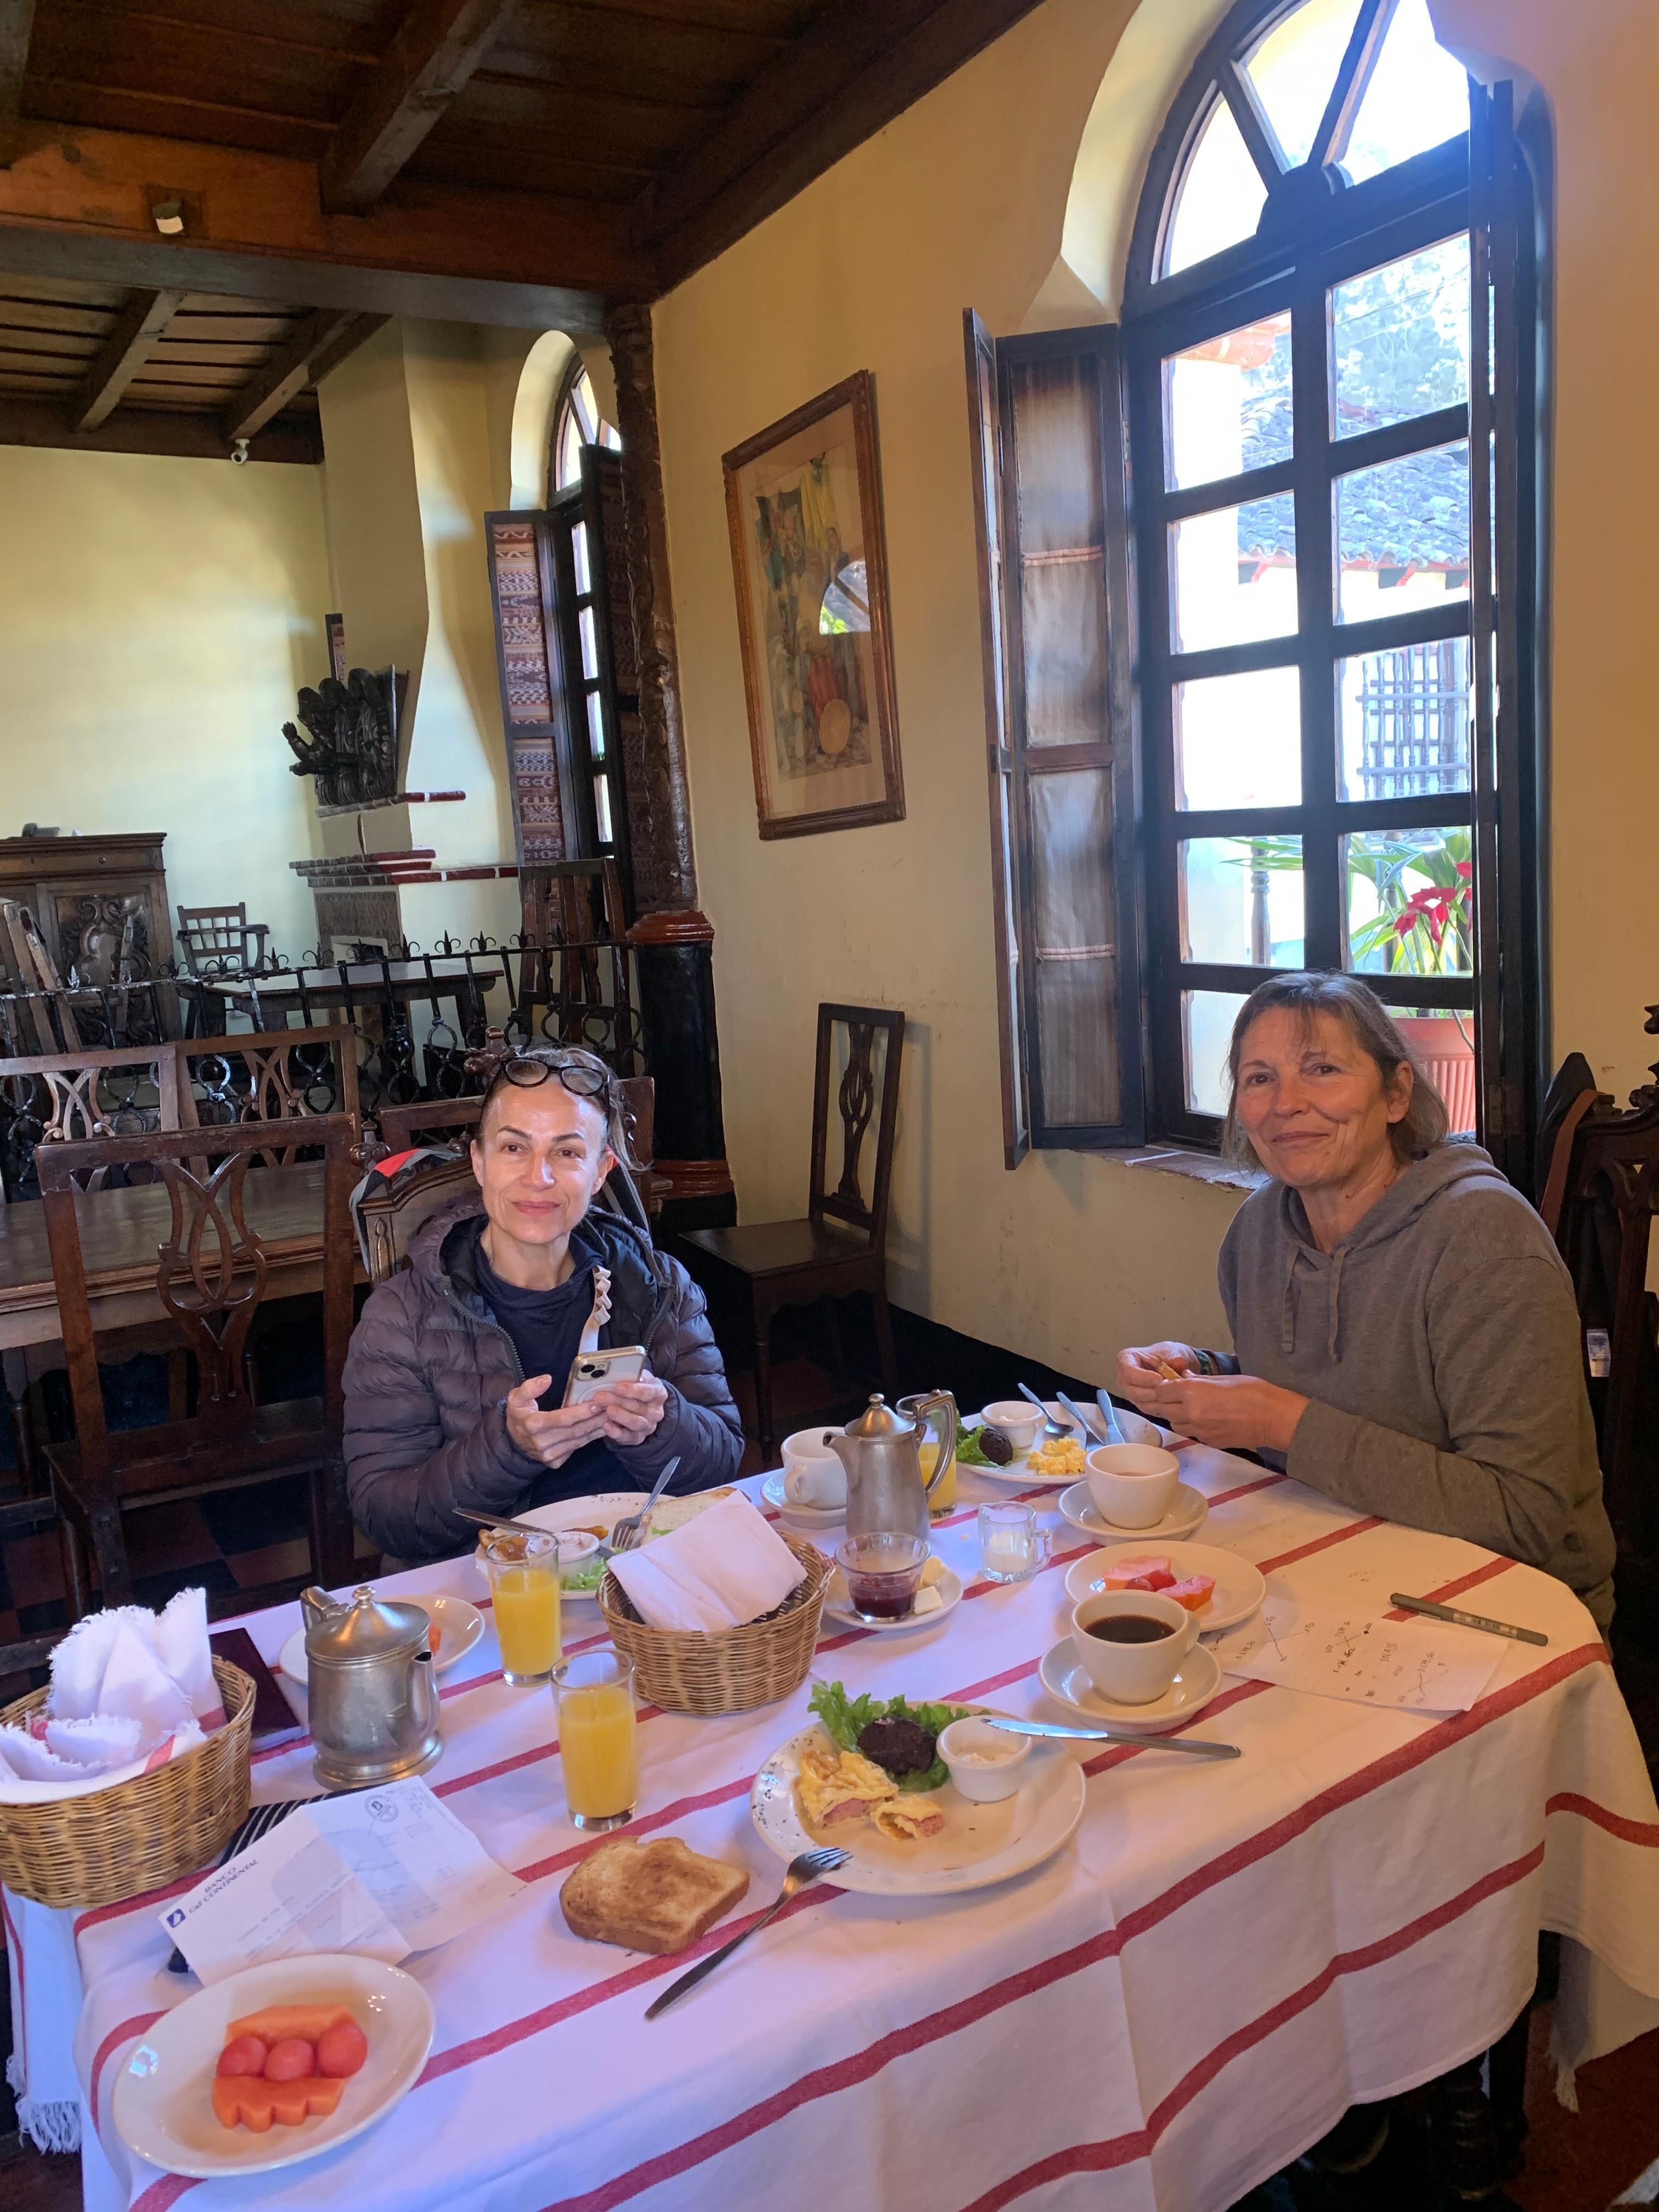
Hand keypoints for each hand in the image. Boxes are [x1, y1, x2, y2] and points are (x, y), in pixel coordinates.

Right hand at [503, 1375, 608, 1467]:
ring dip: (597, 1428)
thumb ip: (530, 1388)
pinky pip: (578, 1448)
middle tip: (612, 1406)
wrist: (514, 1442)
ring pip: (579, 1440)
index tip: (597, 1402)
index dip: (582, 1412)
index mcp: (533, 1425)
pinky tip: (602, 1427)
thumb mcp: (516, 1398)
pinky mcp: (556, 1462)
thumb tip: (547, 1379)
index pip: (563, 1419)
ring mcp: (549, 1455)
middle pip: (575, 1430)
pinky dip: (591, 1438)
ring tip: (612, 1415)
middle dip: (596, 1418)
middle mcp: (542, 1442)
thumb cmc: (519, 1416)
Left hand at [589, 1372, 669, 1446]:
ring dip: (619, 1416)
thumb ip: (632, 1375)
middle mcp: (656, 1412)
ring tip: (606, 1410)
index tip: (618, 1387)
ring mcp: (648, 1426)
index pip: (649, 1392)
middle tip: (600, 1397)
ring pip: (635, 1423)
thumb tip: (618, 1372)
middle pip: (638, 1407)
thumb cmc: (638, 1388)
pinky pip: (627, 1437)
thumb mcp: (639, 1378)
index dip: (633, 1390)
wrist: (645, 1408)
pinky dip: (616, 1432)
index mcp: (658, 1393)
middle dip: (617, 1401)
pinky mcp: (637, 1438)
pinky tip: (606, 1425)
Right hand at [1114, 1342, 1199, 1408]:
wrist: (1174, 1365)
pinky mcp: (1139, 1403)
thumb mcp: (1173, 1350)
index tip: (1162, 1378)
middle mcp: (1123, 1378)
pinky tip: (1173, 1400)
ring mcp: (1130, 1392)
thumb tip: (1178, 1362)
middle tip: (1171, 1389)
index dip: (1145, 1378)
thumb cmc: (1168, 1355)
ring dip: (1159, 1401)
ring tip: (1174, 1394)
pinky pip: (1148, 1410)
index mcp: (1125, 1359)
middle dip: (1154, 1391)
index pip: (1129, 1372)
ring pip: (1141, 1403)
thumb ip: (1175, 1356)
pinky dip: (1161, 1407)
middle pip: (1132, 1391)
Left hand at [1121, 1371, 1308, 1455]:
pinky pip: (1191, 1433)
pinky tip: (1205, 1419)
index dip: (1163, 1385)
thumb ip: (1197, 1380)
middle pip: (1162, 1408)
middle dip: (1166, 1401)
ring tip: (1190, 1407)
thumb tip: (1181, 1378)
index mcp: (1192, 1392)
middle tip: (1175, 1395)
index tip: (1170, 1383)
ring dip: (1176, 1415)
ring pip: (1174, 1423)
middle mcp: (1190, 1413)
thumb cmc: (1252, 1391)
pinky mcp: (1208, 1442)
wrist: (1272, 1418)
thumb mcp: (1222, 1378)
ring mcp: (1198, 1430)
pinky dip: (1192, 1426)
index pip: (1161, 1390)